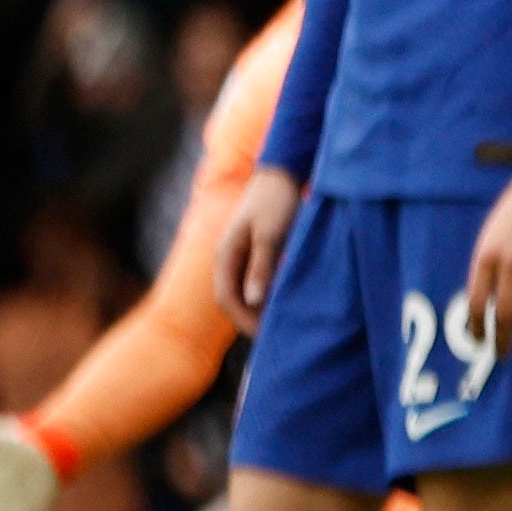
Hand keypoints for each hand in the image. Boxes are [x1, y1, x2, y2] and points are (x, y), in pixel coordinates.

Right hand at [213, 168, 302, 338]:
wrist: (282, 173)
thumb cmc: (275, 201)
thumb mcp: (270, 235)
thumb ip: (261, 268)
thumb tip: (253, 301)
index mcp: (225, 255)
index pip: (226, 298)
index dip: (244, 321)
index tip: (265, 336)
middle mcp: (228, 259)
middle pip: (234, 300)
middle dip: (252, 320)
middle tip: (278, 337)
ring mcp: (241, 256)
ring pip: (246, 292)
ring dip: (260, 309)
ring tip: (284, 324)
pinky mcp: (256, 253)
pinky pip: (257, 281)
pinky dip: (268, 295)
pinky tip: (287, 302)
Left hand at [468, 180, 511, 353]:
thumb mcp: (491, 233)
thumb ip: (486, 265)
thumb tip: (484, 303)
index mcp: (488, 254)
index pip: (477, 301)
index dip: (476, 326)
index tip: (478, 339)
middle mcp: (511, 262)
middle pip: (505, 314)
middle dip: (501, 340)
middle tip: (501, 354)